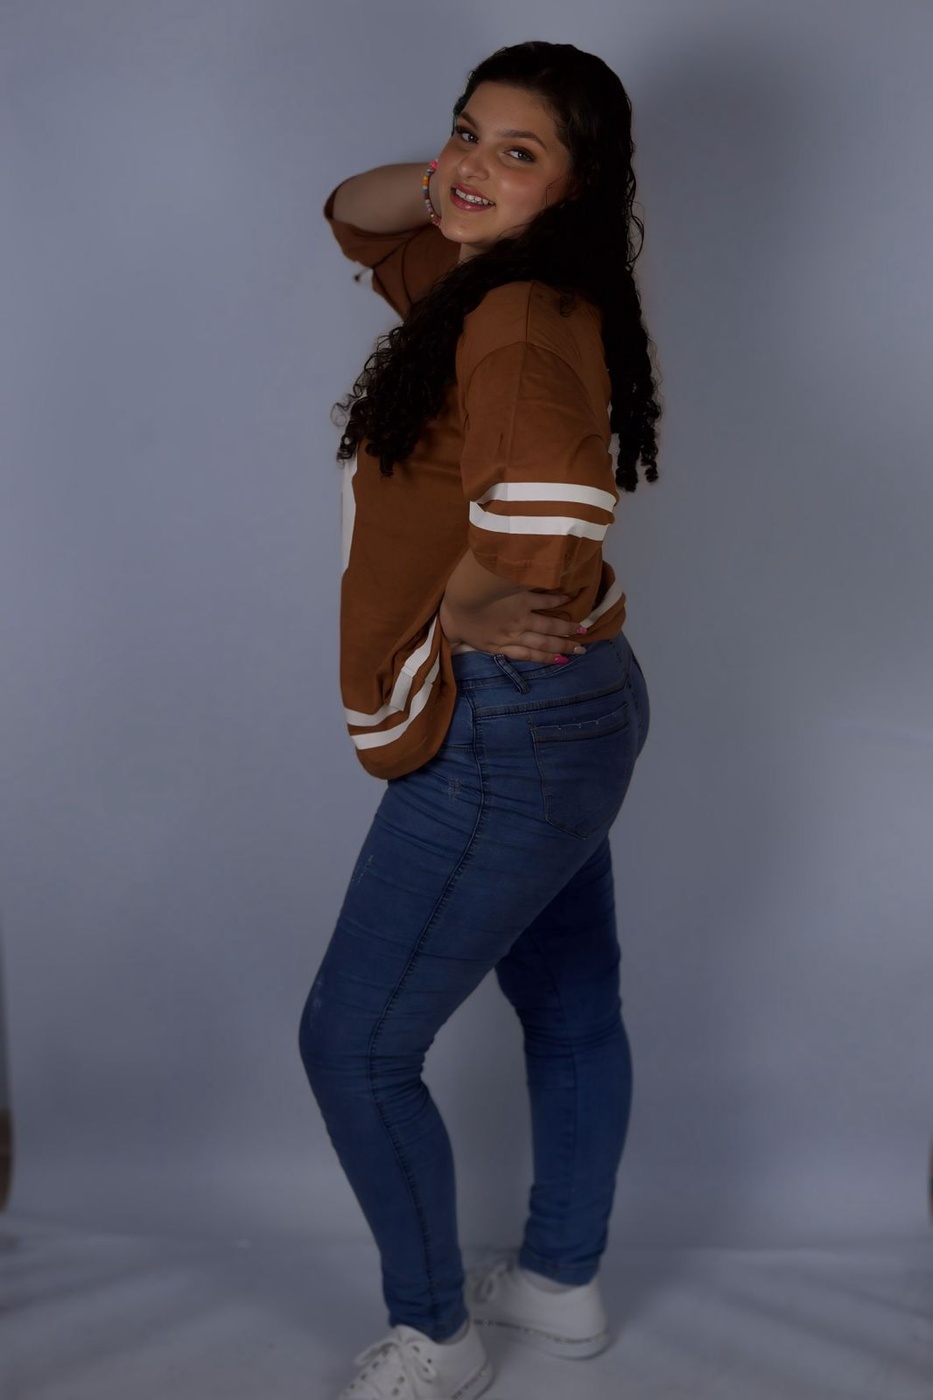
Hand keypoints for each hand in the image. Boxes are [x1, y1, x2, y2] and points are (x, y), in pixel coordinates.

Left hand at [439, 586, 587, 663]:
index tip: (562, 660)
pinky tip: (570, 599)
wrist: (464, 596)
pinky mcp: (523, 597)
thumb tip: (453, 647)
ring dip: (567, 628)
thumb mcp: (454, 635)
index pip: (527, 654)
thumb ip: (458, 642)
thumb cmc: (454, 616)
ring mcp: (521, 615)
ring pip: (549, 624)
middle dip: (564, 646)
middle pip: (544, 642)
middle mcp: (515, 633)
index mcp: (498, 644)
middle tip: (582, 650)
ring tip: (583, 631)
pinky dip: (558, 599)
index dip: (546, 659)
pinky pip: (544, 600)